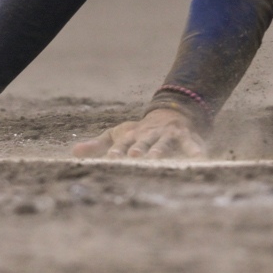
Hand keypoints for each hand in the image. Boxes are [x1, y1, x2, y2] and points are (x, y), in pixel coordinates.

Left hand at [74, 106, 206, 158]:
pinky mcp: (186, 138)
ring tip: (156, 159)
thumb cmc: (140, 131)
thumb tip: (73, 153)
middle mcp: (149, 135)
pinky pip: (191, 145)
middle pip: (142, 143)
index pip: (121, 144)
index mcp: (131, 136)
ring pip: (163, 143)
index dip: (116, 151)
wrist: (171, 112)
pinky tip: (199, 159)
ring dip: (160, 150)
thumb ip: (97, 145)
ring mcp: (167, 135)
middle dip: (138, 149)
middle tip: (133, 156)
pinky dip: (195, 151)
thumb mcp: (118, 134)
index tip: (110, 159)